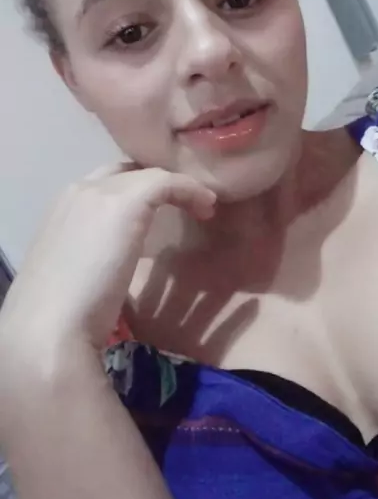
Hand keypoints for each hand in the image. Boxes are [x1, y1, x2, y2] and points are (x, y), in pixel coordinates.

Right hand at [0, 162, 215, 361]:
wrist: (49, 326)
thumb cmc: (59, 314)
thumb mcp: (75, 273)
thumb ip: (92, 256)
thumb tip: (110, 267)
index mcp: (62, 208)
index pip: (103, 183)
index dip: (133, 191)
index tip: (158, 210)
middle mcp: (79, 190)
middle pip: (126, 171)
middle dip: (154, 182)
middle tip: (182, 201)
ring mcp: (101, 193)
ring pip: (149, 174)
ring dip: (178, 186)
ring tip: (202, 206)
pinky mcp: (127, 202)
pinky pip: (168, 182)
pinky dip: (190, 191)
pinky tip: (206, 207)